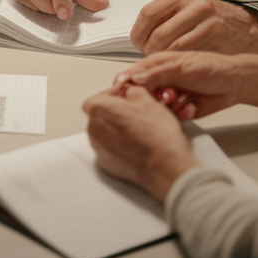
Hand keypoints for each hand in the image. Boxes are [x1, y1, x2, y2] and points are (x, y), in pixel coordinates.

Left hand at [83, 85, 200, 201]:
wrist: (165, 165)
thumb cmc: (157, 134)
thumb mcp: (148, 100)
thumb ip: (133, 91)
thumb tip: (130, 93)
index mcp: (98, 109)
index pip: (100, 97)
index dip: (114, 95)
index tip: (126, 96)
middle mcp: (93, 129)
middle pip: (100, 115)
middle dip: (115, 112)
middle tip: (134, 112)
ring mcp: (98, 148)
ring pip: (104, 132)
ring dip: (117, 129)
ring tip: (138, 130)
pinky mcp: (105, 164)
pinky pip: (109, 149)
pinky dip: (119, 146)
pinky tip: (136, 145)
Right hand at [113, 51, 245, 119]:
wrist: (235, 84)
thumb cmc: (212, 68)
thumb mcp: (182, 67)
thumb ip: (156, 73)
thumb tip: (133, 77)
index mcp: (156, 65)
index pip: (132, 74)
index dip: (126, 83)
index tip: (124, 91)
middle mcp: (160, 81)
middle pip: (142, 94)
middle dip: (153, 98)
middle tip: (168, 96)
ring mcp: (169, 96)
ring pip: (155, 108)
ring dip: (169, 107)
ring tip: (182, 100)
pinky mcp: (178, 110)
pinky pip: (171, 118)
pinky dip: (182, 114)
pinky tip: (191, 106)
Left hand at [130, 0, 257, 54]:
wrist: (249, 29)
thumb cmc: (212, 21)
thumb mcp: (189, 8)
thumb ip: (165, 16)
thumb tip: (137, 35)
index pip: (148, 13)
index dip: (138, 32)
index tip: (137, 42)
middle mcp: (198, 5)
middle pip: (158, 34)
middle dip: (149, 51)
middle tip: (150, 57)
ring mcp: (210, 23)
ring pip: (172, 48)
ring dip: (163, 59)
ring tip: (165, 61)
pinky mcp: (219, 41)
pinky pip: (188, 57)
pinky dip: (178, 64)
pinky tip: (179, 64)